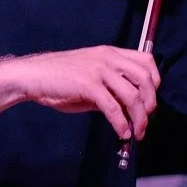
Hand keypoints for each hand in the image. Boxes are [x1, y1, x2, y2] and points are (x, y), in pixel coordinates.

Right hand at [8, 45, 160, 141]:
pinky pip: (113, 108)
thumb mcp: (89, 79)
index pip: (146, 61)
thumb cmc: (58, 79)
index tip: (150, 100)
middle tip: (146, 120)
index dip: (154, 82)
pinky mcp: (88, 85)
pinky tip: (122, 132)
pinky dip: (121, 124)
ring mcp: (98, 70)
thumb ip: (109, 89)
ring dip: (138, 118)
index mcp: (109, 53)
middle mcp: (107, 58)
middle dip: (150, 103)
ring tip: (136, 133)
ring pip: (132, 96)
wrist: (32, 76)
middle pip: (144, 79)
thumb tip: (127, 110)